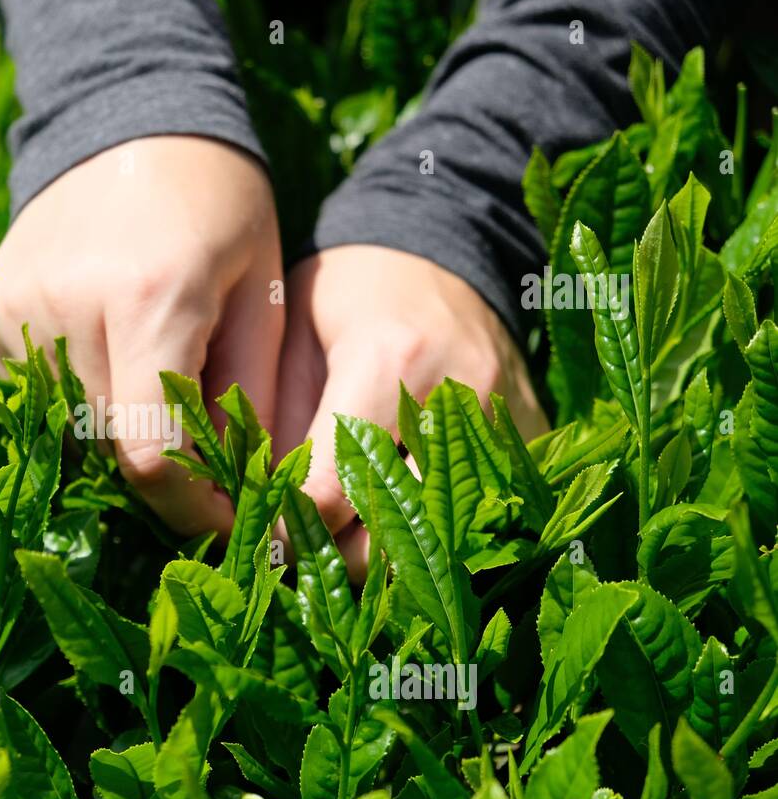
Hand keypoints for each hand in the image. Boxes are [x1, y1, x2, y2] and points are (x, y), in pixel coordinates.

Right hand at [0, 135, 283, 535]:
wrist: (128, 119)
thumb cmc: (219, 206)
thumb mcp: (265, 292)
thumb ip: (253, 397)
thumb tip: (248, 497)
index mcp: (150, 297)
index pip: (152, 454)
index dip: (193, 506)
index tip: (231, 519)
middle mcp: (66, 307)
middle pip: (111, 448)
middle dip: (166, 471)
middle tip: (208, 462)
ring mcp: (13, 309)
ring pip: (70, 430)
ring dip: (121, 437)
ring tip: (162, 400)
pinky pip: (34, 398)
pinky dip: (79, 404)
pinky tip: (114, 365)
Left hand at [274, 245, 547, 575]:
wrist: (444, 245)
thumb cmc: (351, 291)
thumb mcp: (293, 337)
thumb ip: (276, 424)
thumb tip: (263, 513)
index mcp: (391, 360)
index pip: (332, 490)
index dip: (290, 525)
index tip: (268, 529)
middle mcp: (461, 395)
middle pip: (393, 534)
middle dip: (338, 553)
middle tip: (303, 542)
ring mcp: (507, 419)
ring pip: (441, 538)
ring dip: (387, 550)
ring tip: (348, 529)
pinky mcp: (535, 436)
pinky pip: (485, 517)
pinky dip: (437, 527)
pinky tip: (399, 510)